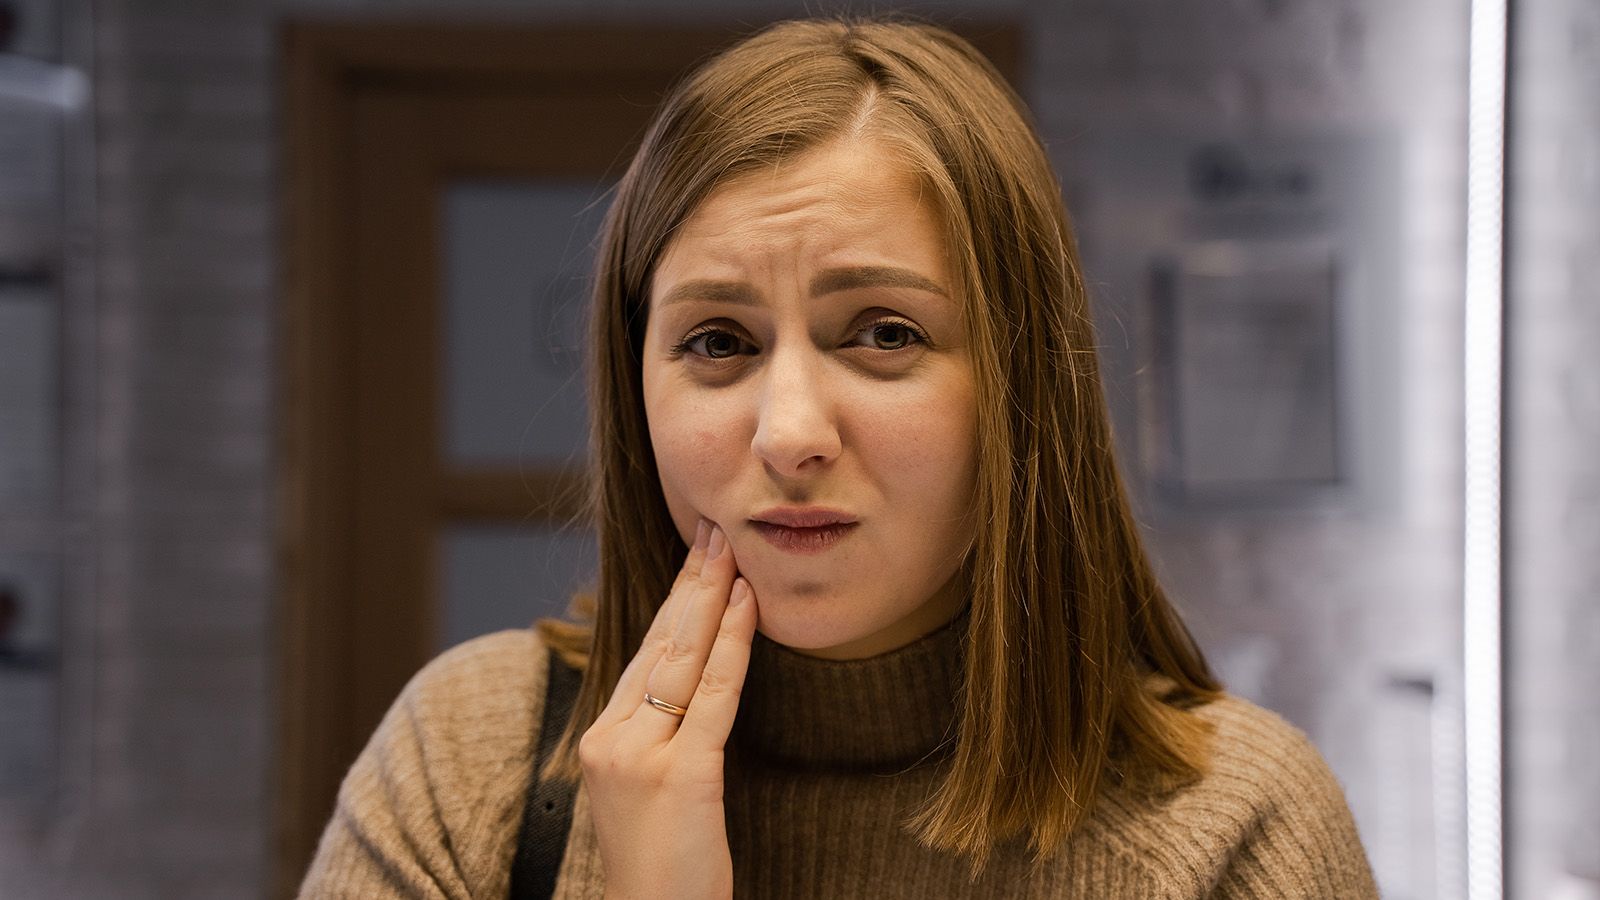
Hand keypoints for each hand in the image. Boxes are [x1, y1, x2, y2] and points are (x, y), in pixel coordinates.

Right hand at [579, 519, 757, 899]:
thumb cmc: (663, 866)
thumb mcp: (648, 789)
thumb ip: (659, 736)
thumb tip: (692, 685)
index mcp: (601, 738)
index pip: (644, 652)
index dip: (675, 600)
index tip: (696, 555)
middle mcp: (610, 739)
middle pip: (659, 644)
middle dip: (691, 581)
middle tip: (714, 528)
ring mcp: (639, 756)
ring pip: (682, 659)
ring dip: (711, 597)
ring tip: (733, 551)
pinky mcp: (680, 776)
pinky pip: (713, 696)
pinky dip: (733, 644)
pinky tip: (746, 605)